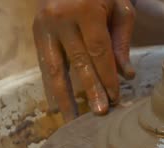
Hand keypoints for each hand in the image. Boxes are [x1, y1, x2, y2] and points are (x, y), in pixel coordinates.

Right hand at [33, 0, 135, 120]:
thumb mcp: (120, 9)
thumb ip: (121, 41)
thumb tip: (127, 75)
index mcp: (86, 10)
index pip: (99, 51)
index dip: (107, 77)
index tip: (116, 98)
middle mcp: (61, 18)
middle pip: (78, 62)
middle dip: (90, 90)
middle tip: (100, 113)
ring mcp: (45, 25)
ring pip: (55, 67)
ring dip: (64, 96)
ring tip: (71, 119)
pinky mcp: (36, 32)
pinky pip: (44, 64)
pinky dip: (50, 86)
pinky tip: (56, 105)